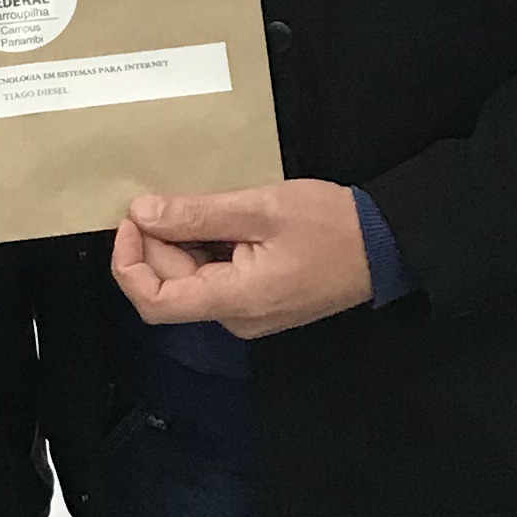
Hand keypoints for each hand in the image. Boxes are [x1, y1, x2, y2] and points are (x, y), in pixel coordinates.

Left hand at [111, 182, 372, 338]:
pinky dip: (204, 250)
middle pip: (170, 288)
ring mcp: (247, 314)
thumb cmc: (332, 225)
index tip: (133, 220)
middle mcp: (235, 318)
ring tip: (200, 205)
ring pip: (191, 282)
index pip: (154, 302)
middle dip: (156, 243)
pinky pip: (215, 279)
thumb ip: (198, 215)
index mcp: (235, 301)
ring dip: (181, 244)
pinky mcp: (258, 302)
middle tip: (166, 198)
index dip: (129, 263)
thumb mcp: (261, 207)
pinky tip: (220, 220)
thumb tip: (142, 214)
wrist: (387, 247)